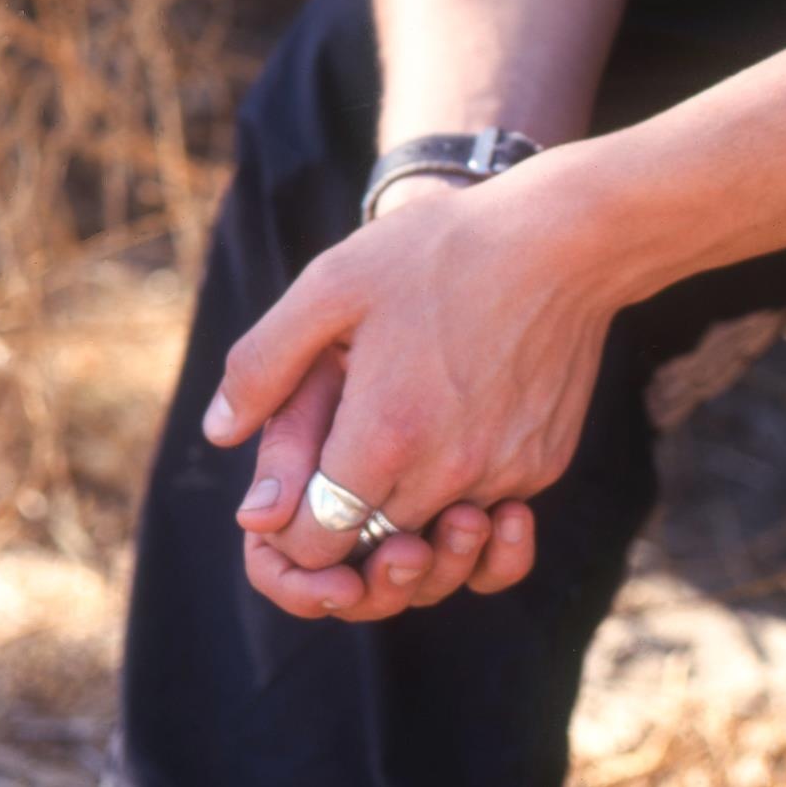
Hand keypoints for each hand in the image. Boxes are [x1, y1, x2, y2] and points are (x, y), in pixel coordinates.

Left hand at [205, 143, 632, 598]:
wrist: (566, 234)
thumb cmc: (443, 249)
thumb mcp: (334, 283)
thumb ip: (263, 362)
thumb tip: (219, 431)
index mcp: (383, 438)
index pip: (316, 546)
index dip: (293, 531)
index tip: (297, 491)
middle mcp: (446, 473)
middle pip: (375, 552)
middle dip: (348, 532)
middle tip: (342, 477)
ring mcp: (503, 473)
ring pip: (435, 538)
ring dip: (410, 517)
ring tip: (401, 461)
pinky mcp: (542, 462)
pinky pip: (489, 508)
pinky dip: (465, 493)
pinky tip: (455, 433)